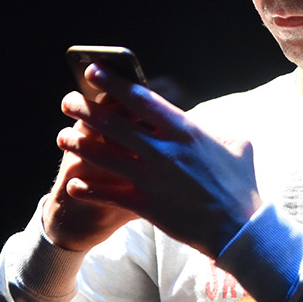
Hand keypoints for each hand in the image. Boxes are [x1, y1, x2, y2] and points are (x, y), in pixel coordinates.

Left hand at [57, 64, 261, 258]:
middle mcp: (164, 151)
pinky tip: (73, 185)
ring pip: (106, 157)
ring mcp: (153, 179)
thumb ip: (215, 131)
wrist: (239, 228)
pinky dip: (90, 190)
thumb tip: (208, 125)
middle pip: (115, 124)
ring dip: (80, 145)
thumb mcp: (237, 146)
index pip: (141, 99)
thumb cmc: (240, 185)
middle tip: (68, 102)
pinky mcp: (147, 205)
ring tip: (62, 137)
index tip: (94, 72)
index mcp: (185, 131)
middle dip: (86, 110)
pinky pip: (110, 195)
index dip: (114, 84)